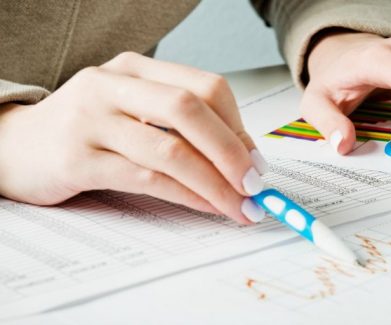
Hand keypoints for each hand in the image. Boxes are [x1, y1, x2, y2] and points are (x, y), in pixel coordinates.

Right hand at [0, 52, 267, 223]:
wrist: (15, 146)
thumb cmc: (87, 130)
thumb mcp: (134, 112)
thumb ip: (182, 126)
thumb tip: (244, 156)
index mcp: (135, 68)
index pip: (206, 87)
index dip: (239, 127)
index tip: (257, 162)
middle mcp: (112, 85)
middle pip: (190, 109)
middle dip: (232, 152)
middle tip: (256, 186)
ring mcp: (91, 120)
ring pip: (170, 149)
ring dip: (215, 184)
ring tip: (239, 207)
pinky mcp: (76, 159)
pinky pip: (146, 178)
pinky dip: (185, 195)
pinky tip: (205, 207)